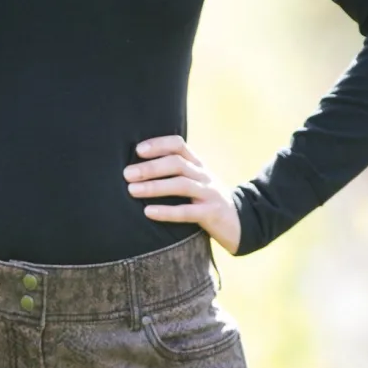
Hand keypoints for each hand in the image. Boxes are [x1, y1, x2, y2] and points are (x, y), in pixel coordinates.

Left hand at [123, 135, 241, 254]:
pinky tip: (148, 212)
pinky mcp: (211, 213)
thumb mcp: (196, 182)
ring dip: (154, 186)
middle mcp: (204, 175)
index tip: (138, 150)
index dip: (159, 144)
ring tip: (132, 190)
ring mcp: (210, 193)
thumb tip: (137, 170)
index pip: (179, 145)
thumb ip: (176, 173)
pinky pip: (187, 212)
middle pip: (177, 163)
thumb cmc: (207, 201)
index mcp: (198, 165)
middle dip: (150, 167)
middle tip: (127, 174)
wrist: (240, 223)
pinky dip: (166, 211)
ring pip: (182, 184)